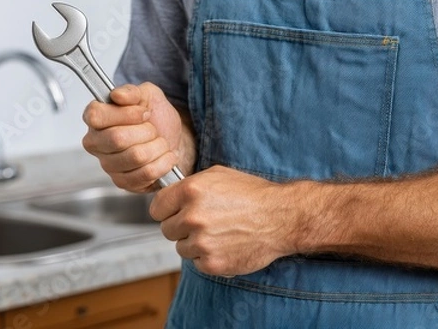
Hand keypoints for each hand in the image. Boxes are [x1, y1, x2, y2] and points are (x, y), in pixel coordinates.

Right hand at [82, 83, 181, 191]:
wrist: (172, 140)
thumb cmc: (155, 118)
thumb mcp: (148, 95)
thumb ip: (132, 92)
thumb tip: (117, 95)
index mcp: (96, 118)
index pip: (97, 116)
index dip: (126, 114)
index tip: (144, 112)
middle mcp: (96, 143)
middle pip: (117, 139)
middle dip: (146, 131)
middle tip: (154, 129)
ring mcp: (108, 165)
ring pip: (135, 157)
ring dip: (158, 147)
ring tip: (161, 142)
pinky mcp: (123, 182)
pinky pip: (146, 173)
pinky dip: (164, 162)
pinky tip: (166, 156)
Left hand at [149, 165, 300, 275]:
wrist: (281, 217)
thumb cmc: (253, 194)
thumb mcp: (218, 175)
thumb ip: (189, 185)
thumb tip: (169, 194)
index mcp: (190, 191)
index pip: (156, 208)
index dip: (166, 210)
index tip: (175, 212)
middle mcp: (193, 217)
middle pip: (167, 229)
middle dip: (181, 227)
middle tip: (204, 222)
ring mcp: (202, 242)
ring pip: (181, 248)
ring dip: (195, 243)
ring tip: (219, 232)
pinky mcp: (212, 263)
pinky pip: (197, 262)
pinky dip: (208, 257)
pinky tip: (225, 244)